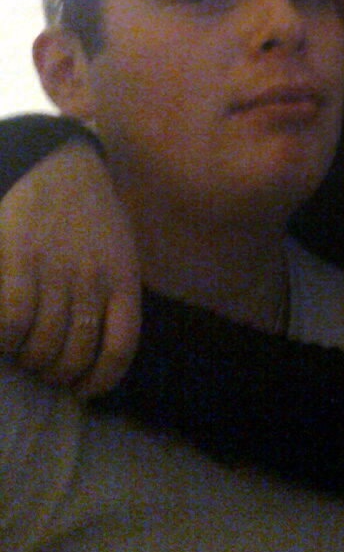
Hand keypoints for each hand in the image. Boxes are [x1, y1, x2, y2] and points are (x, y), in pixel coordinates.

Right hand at [0, 142, 140, 396]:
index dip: (99, 380)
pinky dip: (5, 340)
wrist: (57, 162)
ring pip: (42, 345)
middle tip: (45, 370)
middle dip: (58, 374)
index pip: (119, 348)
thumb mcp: (119, 251)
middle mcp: (93, 280)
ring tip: (23, 355)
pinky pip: (11, 321)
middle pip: (75, 354)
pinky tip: (3, 339)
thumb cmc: (89, 212)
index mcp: (123, 279)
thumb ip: (114, 294)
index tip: (82, 389)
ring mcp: (56, 271)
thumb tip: (99, 347)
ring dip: (30, 360)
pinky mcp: (19, 259)